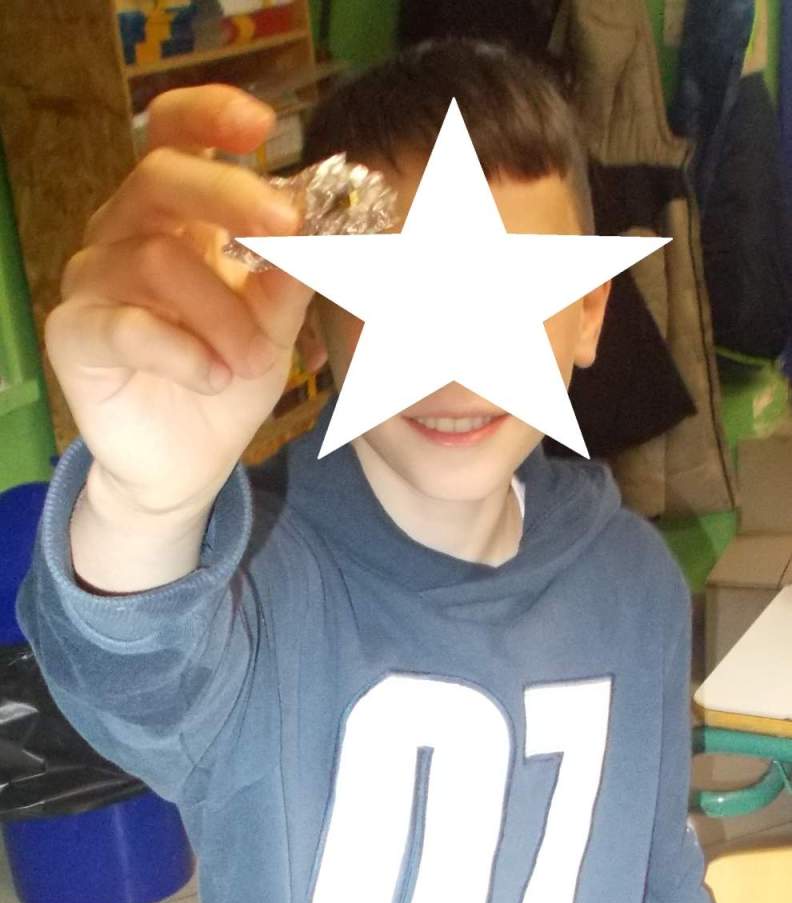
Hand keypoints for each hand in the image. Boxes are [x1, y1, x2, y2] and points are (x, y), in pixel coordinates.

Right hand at [46, 85, 314, 517]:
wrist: (188, 459)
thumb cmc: (229, 376)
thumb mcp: (275, 327)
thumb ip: (290, 279)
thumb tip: (317, 230)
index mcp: (176, 218)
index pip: (173, 137)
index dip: (209, 115)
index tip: (264, 125)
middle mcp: (125, 234)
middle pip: (159, 177)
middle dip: (229, 194)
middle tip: (289, 224)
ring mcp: (93, 281)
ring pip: (154, 259)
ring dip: (223, 314)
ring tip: (253, 361)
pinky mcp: (76, 335)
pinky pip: (126, 326)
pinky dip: (184, 352)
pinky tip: (215, 377)